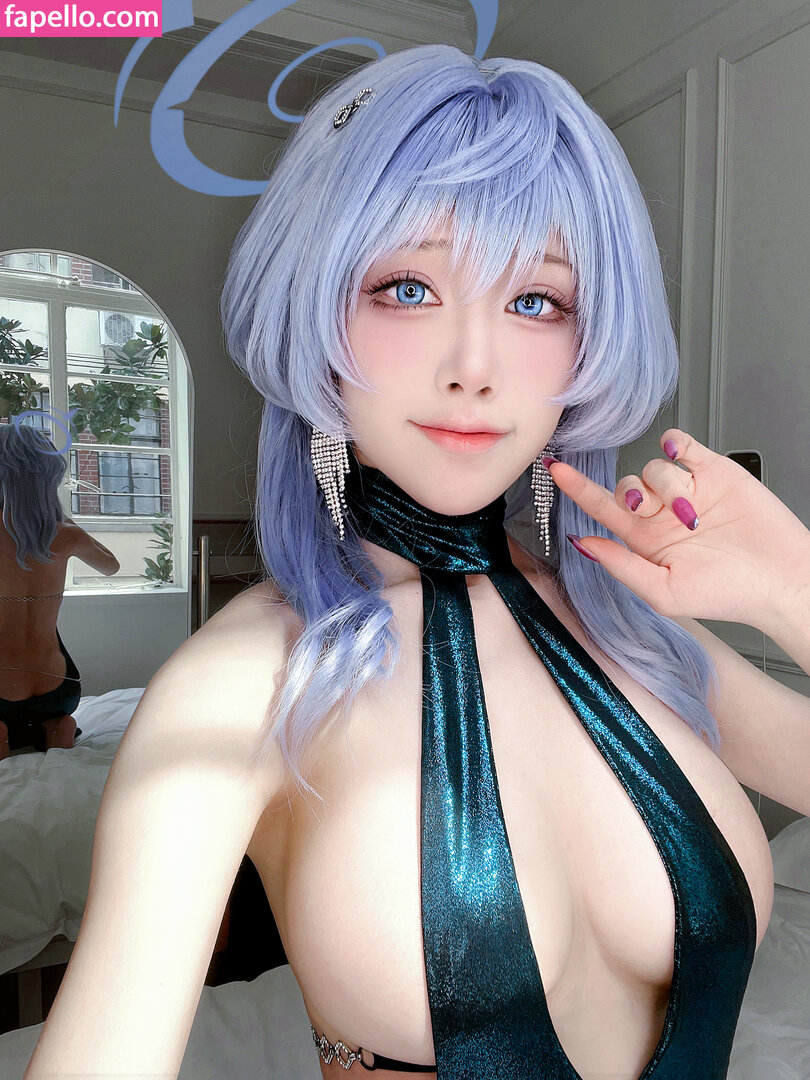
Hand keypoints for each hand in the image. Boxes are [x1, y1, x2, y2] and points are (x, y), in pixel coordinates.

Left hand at [547, 428, 809, 629]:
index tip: (555, 471)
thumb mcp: (664, 592)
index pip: (602, 509)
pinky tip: (679, 454)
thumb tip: (583, 543)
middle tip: (650, 510)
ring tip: (693, 514)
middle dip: (630, 492)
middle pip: (626, 484)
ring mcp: (688, 489)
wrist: (781, 580)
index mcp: (645, 541)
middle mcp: (662, 513)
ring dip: (667, 486)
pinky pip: (682, 446)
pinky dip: (675, 445)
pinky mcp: (714, 471)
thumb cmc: (728, 595)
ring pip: (654, 467)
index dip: (578, 490)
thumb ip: (622, 566)